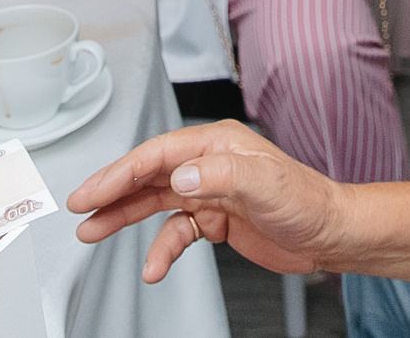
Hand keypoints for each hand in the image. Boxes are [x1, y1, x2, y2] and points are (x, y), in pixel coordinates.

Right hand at [70, 121, 346, 282]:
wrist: (331, 233)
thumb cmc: (308, 201)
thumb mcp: (266, 184)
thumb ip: (221, 175)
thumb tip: (180, 175)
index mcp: (217, 144)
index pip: (156, 155)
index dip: (119, 172)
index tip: (91, 191)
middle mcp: (209, 163)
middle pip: (148, 174)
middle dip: (111, 190)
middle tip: (78, 207)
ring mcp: (210, 191)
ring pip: (154, 201)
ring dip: (123, 216)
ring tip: (92, 231)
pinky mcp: (216, 218)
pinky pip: (176, 232)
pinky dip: (161, 249)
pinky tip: (152, 266)